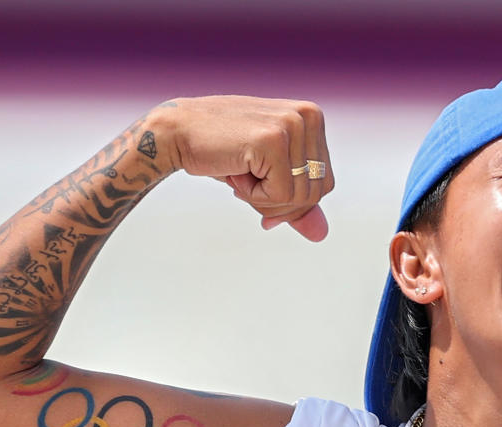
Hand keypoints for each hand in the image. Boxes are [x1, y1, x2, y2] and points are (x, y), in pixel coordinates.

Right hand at [156, 96, 333, 241]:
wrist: (177, 133)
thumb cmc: (221, 153)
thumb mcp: (266, 178)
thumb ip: (295, 204)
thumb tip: (321, 234)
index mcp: (313, 118)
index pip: (324, 183)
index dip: (291, 200)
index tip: (259, 183)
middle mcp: (309, 116)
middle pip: (316, 192)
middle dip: (278, 203)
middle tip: (246, 179)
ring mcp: (292, 125)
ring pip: (299, 197)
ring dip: (262, 198)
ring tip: (239, 171)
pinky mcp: (272, 140)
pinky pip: (279, 195)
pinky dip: (252, 196)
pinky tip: (235, 171)